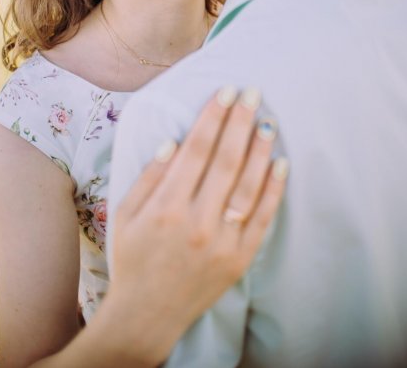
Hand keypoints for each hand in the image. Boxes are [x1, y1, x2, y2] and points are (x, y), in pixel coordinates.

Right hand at [107, 86, 287, 365]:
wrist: (148, 314)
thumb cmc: (133, 258)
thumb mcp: (126, 214)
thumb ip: (148, 177)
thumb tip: (173, 142)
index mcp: (166, 206)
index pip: (196, 149)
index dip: (213, 117)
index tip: (225, 92)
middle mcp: (197, 221)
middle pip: (225, 160)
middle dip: (240, 121)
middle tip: (253, 93)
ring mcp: (223, 241)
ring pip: (248, 185)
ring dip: (260, 149)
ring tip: (268, 121)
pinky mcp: (240, 258)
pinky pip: (262, 218)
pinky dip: (274, 189)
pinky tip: (281, 163)